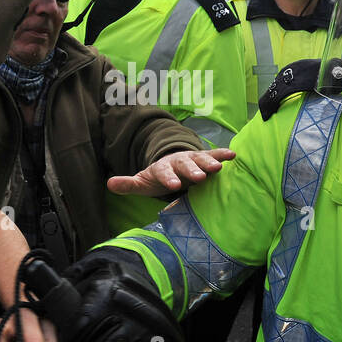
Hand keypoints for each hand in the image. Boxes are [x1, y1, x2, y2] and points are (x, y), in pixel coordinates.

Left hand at [106, 148, 234, 196]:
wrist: (171, 164)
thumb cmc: (158, 177)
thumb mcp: (142, 182)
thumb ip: (128, 184)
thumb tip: (109, 184)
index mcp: (162, 168)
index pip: (163, 173)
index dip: (168, 178)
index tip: (173, 186)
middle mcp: (178, 161)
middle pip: (184, 165)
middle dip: (191, 170)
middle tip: (199, 177)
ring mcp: (192, 158)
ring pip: (200, 159)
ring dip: (209, 163)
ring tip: (218, 169)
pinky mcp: (204, 158)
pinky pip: (214, 155)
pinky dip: (222, 155)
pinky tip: (233, 156)